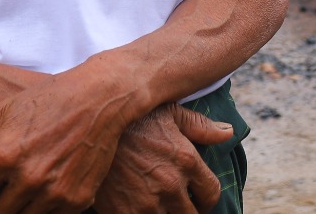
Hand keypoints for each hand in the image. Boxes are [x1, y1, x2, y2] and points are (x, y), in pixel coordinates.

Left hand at [0, 71, 135, 213]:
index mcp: (5, 154)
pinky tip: (42, 193)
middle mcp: (28, 177)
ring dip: (15, 210)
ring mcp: (54, 192)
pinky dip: (41, 210)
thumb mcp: (3, 115)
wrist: (98, 99)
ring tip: (18, 193)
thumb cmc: (47, 100)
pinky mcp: (77, 200)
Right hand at [93, 104, 229, 213]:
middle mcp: (171, 185)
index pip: (211, 193)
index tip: (197, 196)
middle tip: (177, 202)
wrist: (88, 125)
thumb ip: (200, 126)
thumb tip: (227, 132)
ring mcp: (147, 203)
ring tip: (156, 203)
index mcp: (186, 161)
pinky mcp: (124, 213)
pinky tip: (137, 205)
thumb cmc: (131, 116)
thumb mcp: (169, 112)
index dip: (206, 197)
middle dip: (187, 209)